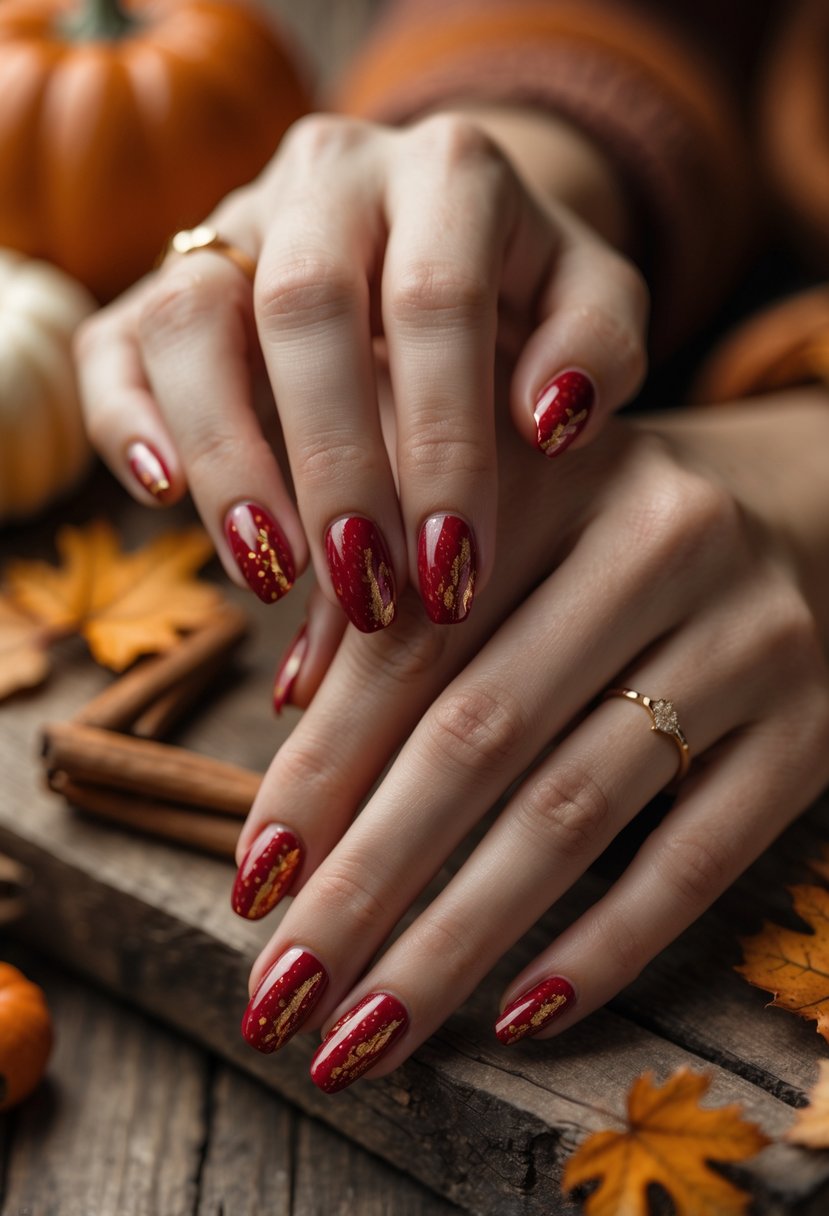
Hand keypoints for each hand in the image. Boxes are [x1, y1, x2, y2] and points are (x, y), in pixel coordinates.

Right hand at [74, 109, 646, 628]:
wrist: (444, 229)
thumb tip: (548, 420)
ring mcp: (236, 222)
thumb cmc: (525, 291)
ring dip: (226, 458)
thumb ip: (599, 346)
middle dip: (336, 466)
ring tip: (270, 576)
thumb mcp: (593, 303)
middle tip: (368, 593)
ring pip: (191, 318)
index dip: (442, 443)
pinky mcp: (171, 275)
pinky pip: (118, 337)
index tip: (453, 572)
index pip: (437, 301)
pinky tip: (162, 496)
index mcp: (447, 173)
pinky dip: (128, 418)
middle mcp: (329, 177)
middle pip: (304, 306)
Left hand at [232, 383, 828, 1088]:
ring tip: (367, 1036)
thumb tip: (293, 718)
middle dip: (367, 881)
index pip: (407, 643)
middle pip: (480, 737)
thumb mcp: (500, 516)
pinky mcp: (810, 727)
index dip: (320, 770)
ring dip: (459, 940)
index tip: (252, 884)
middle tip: (282, 996)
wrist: (803, 501)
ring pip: (576, 813)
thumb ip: (392, 594)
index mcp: (547, 479)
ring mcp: (746, 638)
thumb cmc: (604, 527)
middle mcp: (656, 543)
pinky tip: (519, 1015)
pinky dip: (605, 943)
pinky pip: (699, 857)